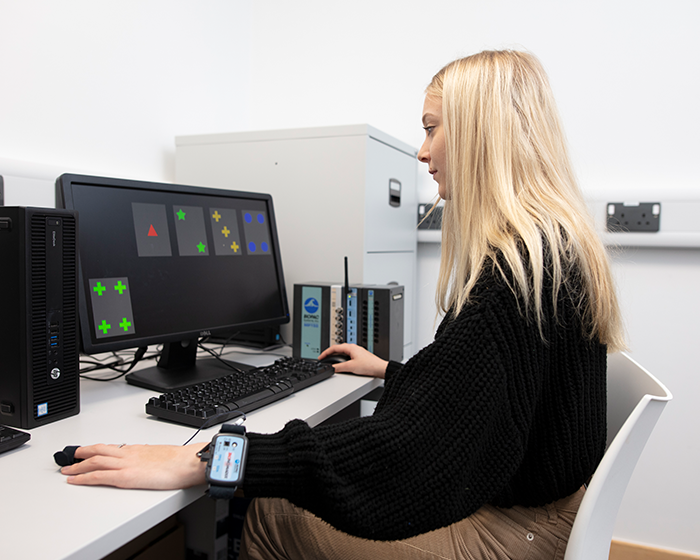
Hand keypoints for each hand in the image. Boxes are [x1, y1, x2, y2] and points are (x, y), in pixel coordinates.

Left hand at [60, 443, 206, 489]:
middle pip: (99, 450)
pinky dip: (84, 477)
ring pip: (95, 461)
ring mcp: (125, 464)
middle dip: (81, 454)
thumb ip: (150, 458)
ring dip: (78, 465)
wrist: (187, 463)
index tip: (86, 451)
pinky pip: (99, 476)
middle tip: (69, 457)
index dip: (96, 448)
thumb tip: (147, 463)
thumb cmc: (180, 461)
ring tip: (67, 469)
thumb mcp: (161, 455)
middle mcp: (129, 454)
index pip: (111, 447)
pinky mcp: (125, 477)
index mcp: (138, 449)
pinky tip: (75, 480)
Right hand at [318, 344, 387, 377]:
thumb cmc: (369, 365)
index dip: (325, 352)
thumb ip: (339, 367)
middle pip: (338, 349)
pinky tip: (342, 365)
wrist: (380, 368)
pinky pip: (348, 356)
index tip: (321, 357)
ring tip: (331, 362)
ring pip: (343, 352)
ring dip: (336, 356)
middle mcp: (354, 348)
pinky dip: (342, 359)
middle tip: (324, 359)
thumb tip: (332, 368)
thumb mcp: (351, 367)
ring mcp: (357, 352)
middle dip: (330, 354)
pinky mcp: (360, 357)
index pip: (334, 347)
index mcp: (350, 347)